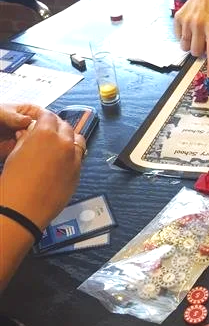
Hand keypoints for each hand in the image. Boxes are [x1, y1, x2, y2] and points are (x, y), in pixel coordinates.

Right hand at [0, 106, 84, 230]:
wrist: (22, 209)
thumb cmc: (13, 182)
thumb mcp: (15, 154)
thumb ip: (26, 139)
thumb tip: (28, 133)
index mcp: (45, 133)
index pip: (49, 116)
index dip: (44, 117)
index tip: (40, 120)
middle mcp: (63, 142)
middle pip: (65, 126)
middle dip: (57, 127)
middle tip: (48, 132)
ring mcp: (74, 157)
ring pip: (77, 140)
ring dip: (69, 138)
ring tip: (58, 145)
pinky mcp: (78, 172)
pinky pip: (80, 157)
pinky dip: (73, 154)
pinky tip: (63, 160)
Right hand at [174, 0, 208, 76]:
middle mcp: (198, 24)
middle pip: (195, 51)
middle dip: (199, 51)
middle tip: (203, 43)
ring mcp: (186, 22)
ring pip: (185, 46)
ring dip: (191, 45)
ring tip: (196, 34)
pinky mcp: (178, 19)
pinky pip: (178, 37)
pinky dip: (184, 36)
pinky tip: (190, 27)